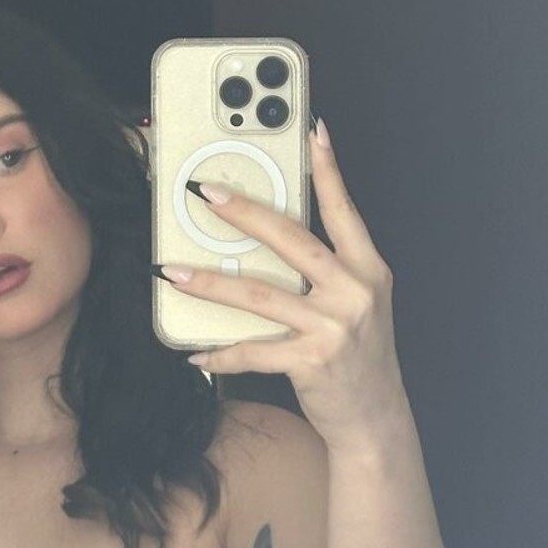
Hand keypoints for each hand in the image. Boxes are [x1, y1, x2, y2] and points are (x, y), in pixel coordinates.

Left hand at [157, 119, 406, 451]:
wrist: (375, 417)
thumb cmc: (357, 353)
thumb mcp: (357, 302)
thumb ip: (327, 268)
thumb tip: (267, 234)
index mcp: (369, 269)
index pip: (345, 209)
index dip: (328, 169)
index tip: (313, 130)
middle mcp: (356, 292)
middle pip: (292, 240)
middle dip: (245, 213)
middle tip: (206, 193)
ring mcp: (335, 327)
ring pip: (259, 295)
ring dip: (209, 283)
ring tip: (172, 273)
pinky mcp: (313, 361)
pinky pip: (254, 350)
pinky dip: (220, 352)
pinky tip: (194, 351)